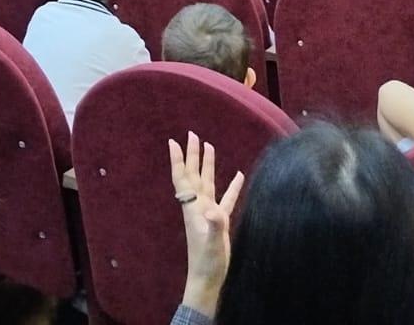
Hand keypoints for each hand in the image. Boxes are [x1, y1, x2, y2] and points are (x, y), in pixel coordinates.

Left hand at [169, 131, 244, 315]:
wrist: (208, 279)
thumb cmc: (207, 261)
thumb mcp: (213, 242)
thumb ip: (215, 225)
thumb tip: (213, 209)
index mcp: (193, 208)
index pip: (183, 179)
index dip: (178, 160)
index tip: (174, 141)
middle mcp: (198, 206)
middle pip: (193, 175)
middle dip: (192, 155)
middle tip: (192, 134)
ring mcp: (208, 212)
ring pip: (208, 182)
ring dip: (208, 165)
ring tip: (210, 146)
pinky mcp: (219, 220)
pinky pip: (226, 197)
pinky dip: (232, 186)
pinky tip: (239, 175)